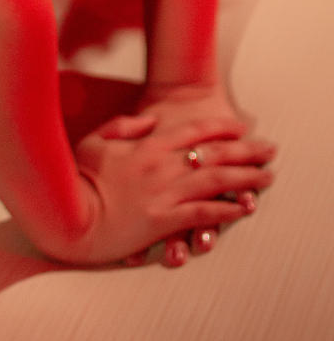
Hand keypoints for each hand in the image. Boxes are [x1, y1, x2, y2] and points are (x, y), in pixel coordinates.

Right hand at [60, 110, 273, 267]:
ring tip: (268, 177)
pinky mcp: (164, 221)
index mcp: (147, 145)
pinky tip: (245, 208)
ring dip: (246, 179)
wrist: (71, 214)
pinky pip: (202, 213)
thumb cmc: (78, 175)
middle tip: (270, 150)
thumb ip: (125, 126)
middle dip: (246, 150)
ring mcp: (165, 193)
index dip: (220, 127)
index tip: (241, 126)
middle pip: (214, 154)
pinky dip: (226, 210)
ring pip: (216, 182)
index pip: (193, 131)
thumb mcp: (97, 140)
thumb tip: (150, 120)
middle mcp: (162, 166)